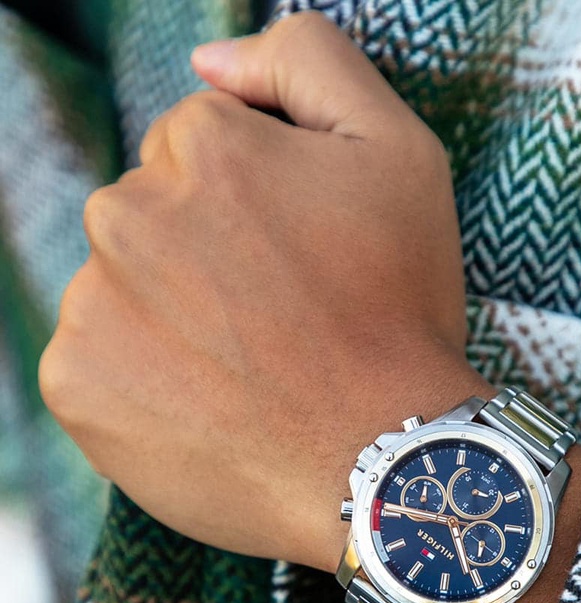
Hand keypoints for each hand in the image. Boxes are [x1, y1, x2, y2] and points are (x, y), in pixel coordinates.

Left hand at [39, 13, 489, 570]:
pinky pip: (99, 364)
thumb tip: (209, 63)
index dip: (261, 212)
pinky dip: (145, 384)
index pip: (201, 157)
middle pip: (153, 221)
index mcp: (203, 145)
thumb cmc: (401, 314)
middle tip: (280, 327)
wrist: (384, 459)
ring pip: (122, 291)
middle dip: (207, 262)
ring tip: (250, 374)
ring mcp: (92, 303)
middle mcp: (126, 212)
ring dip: (173, 322)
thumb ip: (311, 64)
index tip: (302, 267)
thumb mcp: (401, 156)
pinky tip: (210, 409)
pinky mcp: (76, 386)